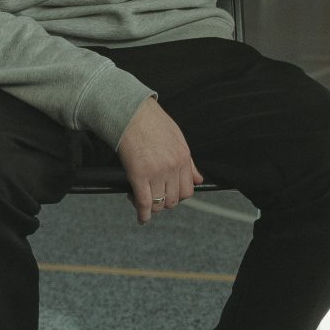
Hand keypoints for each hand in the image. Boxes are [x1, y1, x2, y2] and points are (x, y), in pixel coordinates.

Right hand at [116, 96, 203, 223]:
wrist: (130, 112)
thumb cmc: (151, 122)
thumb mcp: (177, 139)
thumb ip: (189, 162)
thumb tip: (199, 179)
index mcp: (183, 157)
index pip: (188, 189)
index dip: (178, 196)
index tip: (170, 195)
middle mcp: (173, 167)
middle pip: (174, 199)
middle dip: (165, 202)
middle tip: (155, 197)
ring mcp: (157, 172)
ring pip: (160, 203)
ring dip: (153, 208)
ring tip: (144, 202)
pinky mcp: (139, 175)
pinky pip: (145, 203)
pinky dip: (143, 214)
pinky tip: (142, 218)